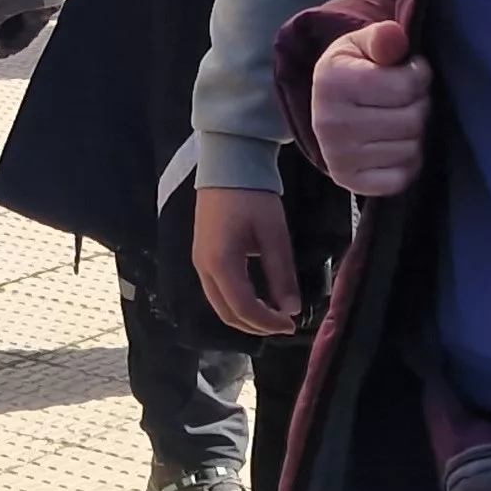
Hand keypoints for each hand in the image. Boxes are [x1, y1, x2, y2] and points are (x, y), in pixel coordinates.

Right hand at [193, 184, 301, 336]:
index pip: (243, 308)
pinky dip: (236, 303)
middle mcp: (203, 268)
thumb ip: (281, 274)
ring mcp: (199, 262)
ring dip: (245, 316)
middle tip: (283, 325)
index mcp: (220, 263)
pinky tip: (256, 298)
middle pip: (226, 313)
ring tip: (272, 315)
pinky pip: (216, 291)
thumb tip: (291, 309)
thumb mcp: (273, 234)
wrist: (227, 164)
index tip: (291, 324)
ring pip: (219, 304)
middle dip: (255, 326)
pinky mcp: (201, 255)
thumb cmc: (253, 196)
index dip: (267, 322)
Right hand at [310, 22, 430, 196]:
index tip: (411, 71)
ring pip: (411, 149)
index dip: (419, 75)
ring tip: (399, 119)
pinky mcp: (350, 182)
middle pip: (412, 119)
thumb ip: (383, 37)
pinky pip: (401, 178)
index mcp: (333, 83)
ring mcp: (339, 157)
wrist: (326, 107)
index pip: (407, 86)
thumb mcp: (362, 44)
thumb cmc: (351, 70)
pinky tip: (394, 145)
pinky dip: (407, 163)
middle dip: (420, 105)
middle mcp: (331, 123)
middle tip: (408, 98)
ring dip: (415, 134)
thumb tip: (395, 36)